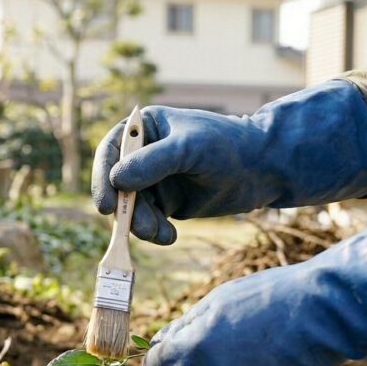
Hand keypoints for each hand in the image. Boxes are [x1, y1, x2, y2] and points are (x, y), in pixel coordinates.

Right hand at [91, 80, 366, 244]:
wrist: (264, 169)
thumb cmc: (228, 145)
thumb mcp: (189, 148)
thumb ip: (153, 163)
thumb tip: (116, 180)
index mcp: (144, 130)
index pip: (111, 150)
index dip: (102, 177)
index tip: (107, 205)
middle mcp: (143, 155)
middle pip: (117, 185)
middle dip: (126, 210)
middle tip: (140, 229)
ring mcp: (153, 181)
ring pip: (130, 208)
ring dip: (141, 225)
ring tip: (163, 235)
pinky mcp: (166, 203)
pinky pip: (147, 221)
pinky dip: (154, 232)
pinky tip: (169, 236)